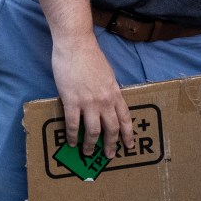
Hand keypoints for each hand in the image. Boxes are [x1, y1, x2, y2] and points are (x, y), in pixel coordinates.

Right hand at [51, 34, 134, 157]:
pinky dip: (73, 136)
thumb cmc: (90, 56)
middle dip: (111, 144)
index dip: (128, 134)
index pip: (125, 118)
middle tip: (110, 155)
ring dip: (91, 145)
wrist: (76, 45)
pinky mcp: (72, 101)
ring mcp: (89, 102)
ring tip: (88, 153)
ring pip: (94, 131)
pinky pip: (73, 124)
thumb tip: (109, 101)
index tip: (128, 145)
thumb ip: (110, 89)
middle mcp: (105, 100)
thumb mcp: (107, 74)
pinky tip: (72, 142)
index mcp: (115, 93)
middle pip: (112, 128)